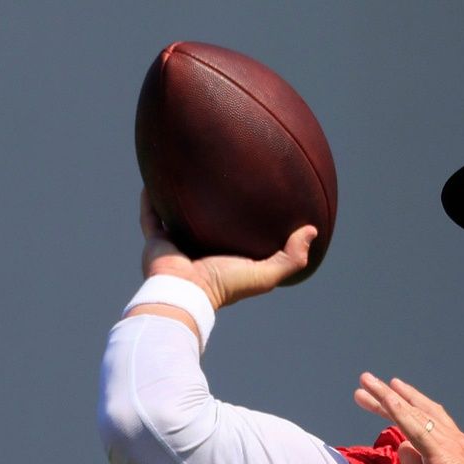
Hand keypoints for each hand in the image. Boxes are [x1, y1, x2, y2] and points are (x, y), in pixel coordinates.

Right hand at [139, 188, 316, 309]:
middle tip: (222, 177)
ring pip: (177, 215)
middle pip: (206, 223)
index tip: (259, 199)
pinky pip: (151, 212)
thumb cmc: (225, 285)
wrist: (185, 293)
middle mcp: (201, 250)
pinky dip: (151, 196)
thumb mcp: (266, 274)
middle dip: (212, 204)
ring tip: (187, 170)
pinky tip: (155, 173)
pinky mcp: (156, 240)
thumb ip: (291, 257)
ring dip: (180, 197)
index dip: (247, 221)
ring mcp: (177, 244)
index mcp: (225, 259)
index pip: (237, 237)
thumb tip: (312, 231)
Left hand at [354, 373, 463, 463]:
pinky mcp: (441, 454)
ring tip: (366, 382)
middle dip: (391, 395)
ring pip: (413, 413)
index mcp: (453, 446)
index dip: (406, 404)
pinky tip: (386, 399)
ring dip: (388, 396)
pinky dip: (400, 411)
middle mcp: (452, 439)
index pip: (425, 419)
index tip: (388, 394)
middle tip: (366, 382)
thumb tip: (403, 449)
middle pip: (416, 410)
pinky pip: (416, 428)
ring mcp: (448, 444)